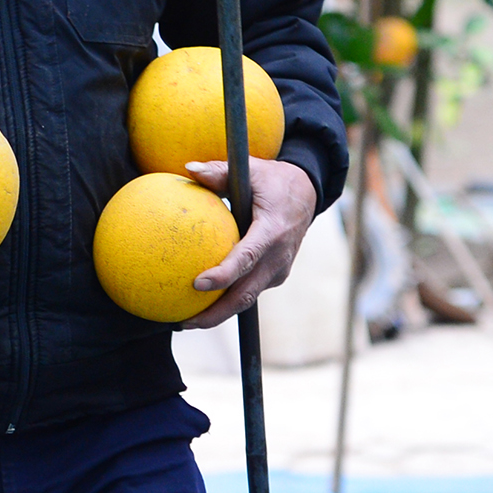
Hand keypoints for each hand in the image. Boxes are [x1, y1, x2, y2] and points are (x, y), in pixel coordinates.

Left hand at [179, 157, 317, 329]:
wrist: (308, 193)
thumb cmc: (274, 180)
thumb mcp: (252, 169)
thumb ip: (220, 171)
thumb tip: (189, 169)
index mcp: (273, 231)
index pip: (247, 258)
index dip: (224, 275)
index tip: (197, 284)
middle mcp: (279, 256)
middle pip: (246, 294)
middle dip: (216, 313)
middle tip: (184, 322)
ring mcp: (280, 269)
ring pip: (248, 298)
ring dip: (219, 313)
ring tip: (187, 321)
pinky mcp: (276, 274)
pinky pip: (251, 291)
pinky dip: (229, 300)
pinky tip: (203, 302)